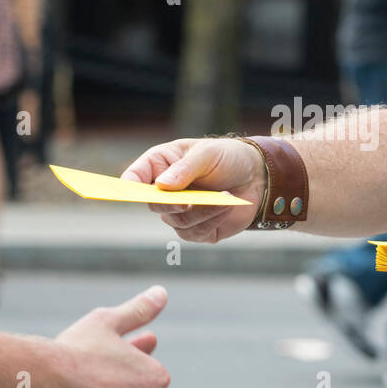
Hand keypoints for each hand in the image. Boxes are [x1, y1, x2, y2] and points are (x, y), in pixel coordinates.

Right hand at [122, 138, 265, 242]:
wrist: (257, 176)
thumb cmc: (227, 157)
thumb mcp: (207, 154)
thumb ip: (185, 169)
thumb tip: (162, 186)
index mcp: (160, 166)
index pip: (135, 178)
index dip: (129, 185)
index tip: (129, 189)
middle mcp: (165, 192)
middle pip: (154, 205)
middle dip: (171, 203)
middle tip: (186, 201)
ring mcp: (180, 213)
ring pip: (177, 221)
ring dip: (202, 211)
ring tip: (225, 196)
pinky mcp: (198, 230)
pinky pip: (196, 233)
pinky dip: (213, 219)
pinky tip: (228, 205)